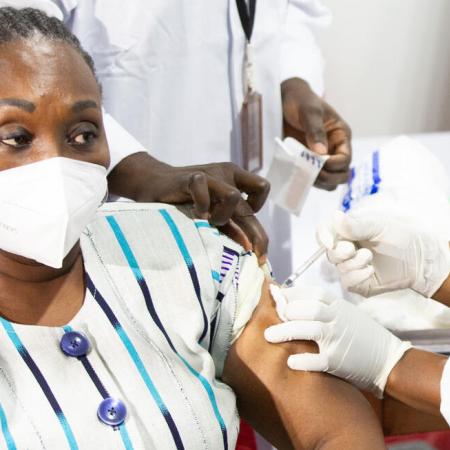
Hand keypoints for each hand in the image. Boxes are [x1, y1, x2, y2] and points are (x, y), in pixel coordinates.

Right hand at [108, 153, 269, 257]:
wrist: (153, 183)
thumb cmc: (185, 203)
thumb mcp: (213, 214)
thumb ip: (231, 227)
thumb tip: (252, 250)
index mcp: (235, 180)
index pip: (262, 189)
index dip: (258, 213)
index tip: (247, 234)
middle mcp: (227, 175)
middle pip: (249, 207)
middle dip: (253, 235)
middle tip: (253, 254)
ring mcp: (210, 174)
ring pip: (233, 196)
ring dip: (223, 217)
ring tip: (208, 222)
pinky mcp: (191, 177)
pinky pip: (203, 188)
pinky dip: (201, 206)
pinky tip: (195, 215)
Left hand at [264, 284, 411, 396]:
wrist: (389, 359)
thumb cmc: (362, 335)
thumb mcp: (347, 313)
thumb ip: (325, 307)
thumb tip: (293, 301)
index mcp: (339, 306)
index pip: (313, 293)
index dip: (292, 293)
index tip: (276, 296)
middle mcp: (338, 319)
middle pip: (308, 309)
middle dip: (287, 312)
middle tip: (273, 318)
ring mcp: (339, 339)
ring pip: (309, 330)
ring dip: (285, 331)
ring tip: (268, 336)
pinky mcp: (339, 361)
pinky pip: (318, 359)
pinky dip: (303, 360)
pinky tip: (290, 362)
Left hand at [281, 77, 351, 190]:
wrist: (283, 100)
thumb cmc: (300, 100)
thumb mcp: (309, 111)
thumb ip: (315, 130)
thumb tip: (321, 153)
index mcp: (341, 136)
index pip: (345, 159)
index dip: (334, 165)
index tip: (318, 162)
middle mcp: (334, 149)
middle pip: (342, 174)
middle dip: (329, 177)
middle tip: (310, 173)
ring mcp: (321, 158)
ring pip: (329, 181)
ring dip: (318, 182)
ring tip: (302, 174)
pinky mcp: (308, 162)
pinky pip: (314, 179)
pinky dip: (308, 181)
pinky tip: (297, 175)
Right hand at [317, 210, 449, 297]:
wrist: (420, 260)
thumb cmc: (402, 238)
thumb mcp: (378, 226)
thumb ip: (355, 225)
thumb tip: (335, 216)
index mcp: (347, 232)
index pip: (325, 232)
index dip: (322, 236)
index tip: (328, 241)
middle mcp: (347, 249)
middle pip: (329, 252)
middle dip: (339, 251)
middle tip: (352, 248)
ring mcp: (351, 267)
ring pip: (338, 267)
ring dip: (353, 263)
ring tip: (369, 257)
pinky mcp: (358, 283)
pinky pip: (347, 282)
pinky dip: (356, 276)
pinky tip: (370, 270)